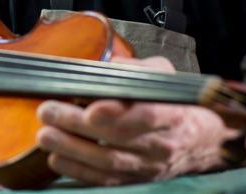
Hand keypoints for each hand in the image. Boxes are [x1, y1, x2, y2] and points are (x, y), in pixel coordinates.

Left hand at [36, 56, 232, 185]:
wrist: (200, 142)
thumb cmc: (174, 103)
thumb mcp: (164, 76)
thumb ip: (137, 68)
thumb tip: (108, 63)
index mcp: (172, 114)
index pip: (147, 114)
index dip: (118, 113)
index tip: (91, 108)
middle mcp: (161, 144)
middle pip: (118, 138)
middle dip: (78, 126)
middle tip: (48, 111)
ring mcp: (148, 167)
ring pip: (108, 162)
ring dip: (72, 150)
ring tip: (45, 135)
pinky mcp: (135, 181)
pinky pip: (105, 181)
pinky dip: (78, 172)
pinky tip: (56, 159)